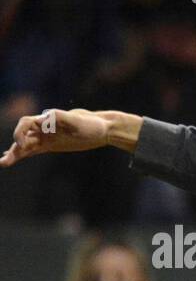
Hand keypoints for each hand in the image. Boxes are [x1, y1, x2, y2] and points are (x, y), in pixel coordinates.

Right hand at [1, 109, 139, 167]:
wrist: (100, 129)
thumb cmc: (89, 124)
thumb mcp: (77, 120)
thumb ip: (60, 118)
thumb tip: (43, 118)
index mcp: (46, 120)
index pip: (26, 123)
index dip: (20, 133)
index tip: (22, 145)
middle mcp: (43, 127)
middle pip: (22, 136)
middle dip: (14, 148)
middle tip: (4, 161)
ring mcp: (45, 137)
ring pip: (25, 145)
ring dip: (14, 153)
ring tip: (3, 163)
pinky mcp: (50, 145)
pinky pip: (32, 150)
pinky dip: (23, 154)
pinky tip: (12, 159)